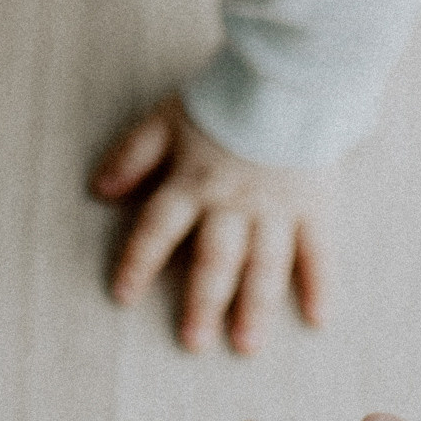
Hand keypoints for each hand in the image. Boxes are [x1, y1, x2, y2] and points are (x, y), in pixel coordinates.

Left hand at [93, 96, 329, 352]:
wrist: (287, 73)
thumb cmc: (225, 97)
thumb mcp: (165, 118)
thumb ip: (133, 155)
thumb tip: (99, 190)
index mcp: (192, 182)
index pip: (157, 230)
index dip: (138, 263)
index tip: (123, 296)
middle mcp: (233, 202)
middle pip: (213, 260)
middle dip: (202, 304)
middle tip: (193, 344)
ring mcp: (277, 207)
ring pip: (264, 265)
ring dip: (254, 308)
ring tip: (245, 346)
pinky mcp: (315, 204)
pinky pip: (319, 250)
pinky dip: (320, 285)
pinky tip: (317, 319)